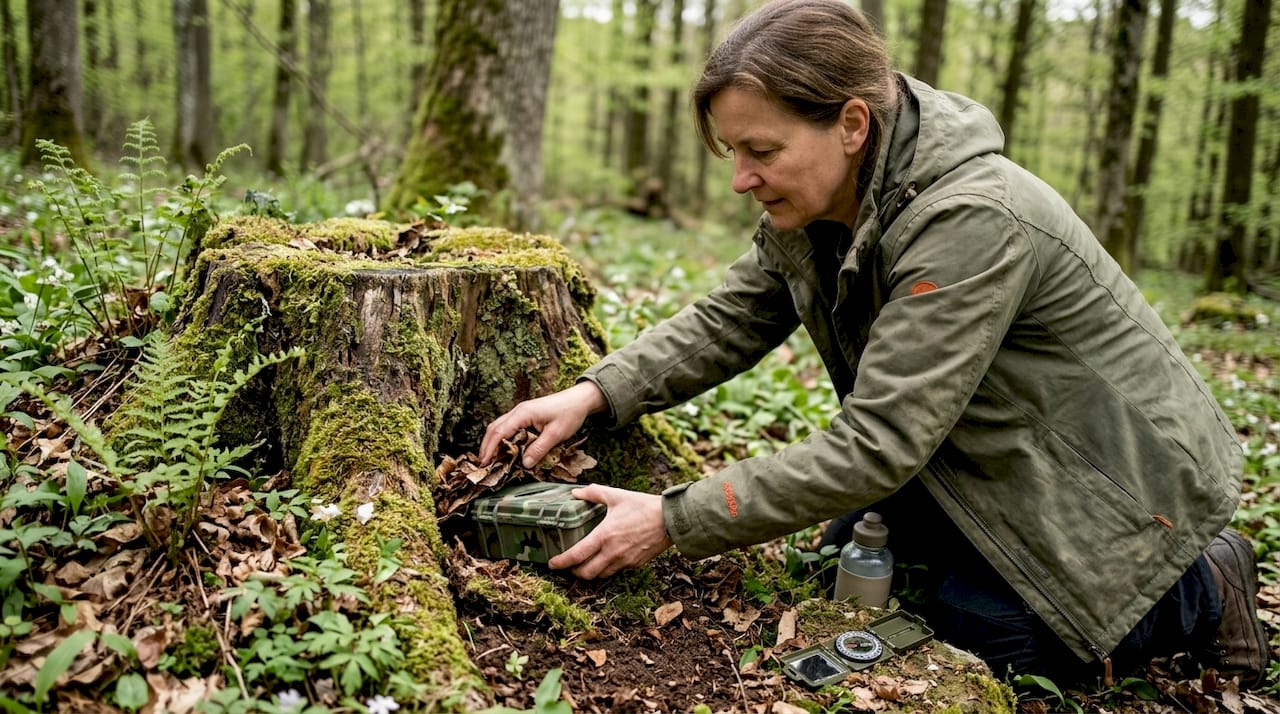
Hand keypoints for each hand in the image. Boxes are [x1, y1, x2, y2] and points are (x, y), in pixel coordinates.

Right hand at [479, 381, 607, 467]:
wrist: (580, 399)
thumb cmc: (569, 414)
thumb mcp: (555, 435)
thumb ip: (539, 449)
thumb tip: (524, 464)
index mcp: (523, 413)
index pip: (500, 432)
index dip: (490, 448)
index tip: (484, 463)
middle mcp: (518, 411)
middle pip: (494, 428)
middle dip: (486, 446)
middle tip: (482, 465)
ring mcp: (521, 411)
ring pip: (499, 426)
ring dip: (492, 442)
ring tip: (490, 459)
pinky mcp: (525, 414)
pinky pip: (508, 426)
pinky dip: (501, 437)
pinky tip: (504, 449)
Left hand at [548, 484, 672, 578]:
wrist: (670, 520)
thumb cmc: (643, 506)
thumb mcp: (617, 495)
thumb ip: (594, 493)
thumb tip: (576, 493)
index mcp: (604, 536)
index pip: (577, 555)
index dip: (561, 562)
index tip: (552, 564)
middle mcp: (612, 552)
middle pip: (586, 573)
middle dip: (574, 572)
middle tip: (569, 566)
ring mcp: (624, 561)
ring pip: (601, 575)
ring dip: (590, 572)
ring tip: (586, 563)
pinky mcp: (635, 564)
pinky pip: (616, 571)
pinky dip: (607, 568)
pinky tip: (606, 559)